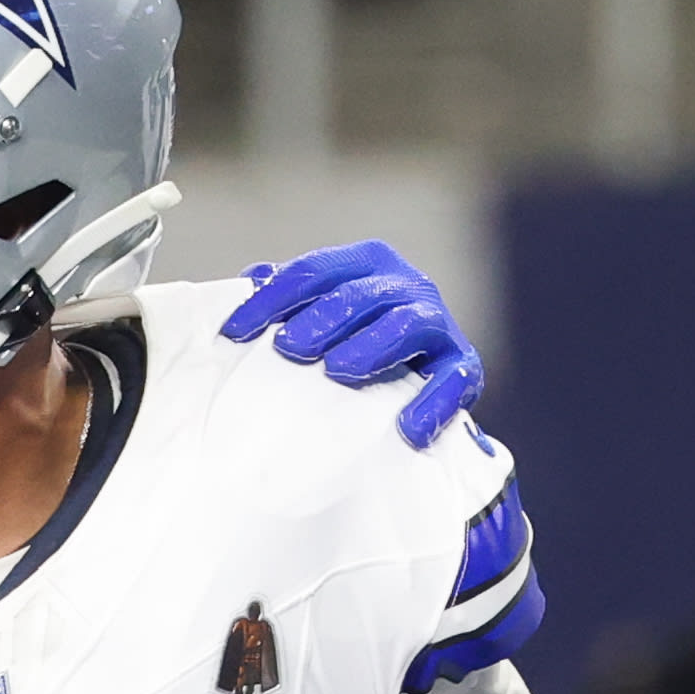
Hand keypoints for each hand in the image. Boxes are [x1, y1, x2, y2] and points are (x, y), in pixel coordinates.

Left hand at [218, 240, 482, 449]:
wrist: (416, 381)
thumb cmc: (350, 342)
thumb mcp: (317, 316)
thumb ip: (283, 298)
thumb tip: (247, 280)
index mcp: (366, 264)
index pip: (314, 272)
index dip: (271, 300)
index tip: (233, 334)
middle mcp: (406, 284)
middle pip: (359, 294)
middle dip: (322, 319)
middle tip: (288, 349)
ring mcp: (436, 324)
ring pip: (406, 324)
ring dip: (372, 346)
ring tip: (339, 370)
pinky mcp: (461, 365)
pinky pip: (454, 380)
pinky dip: (433, 402)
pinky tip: (409, 429)